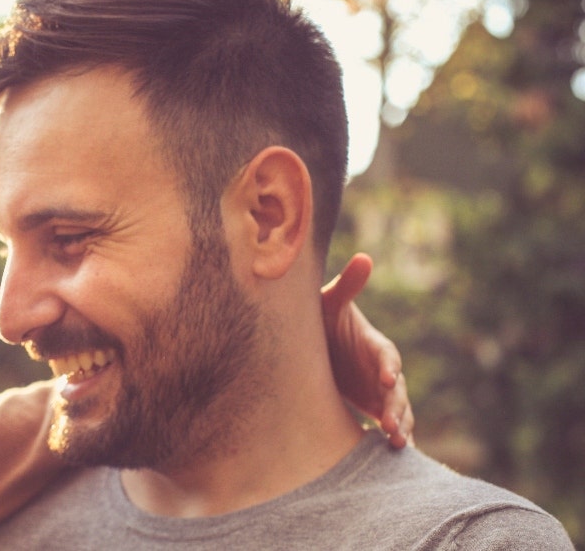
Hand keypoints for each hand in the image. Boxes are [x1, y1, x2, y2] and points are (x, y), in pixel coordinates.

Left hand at [322, 253, 413, 447]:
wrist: (313, 342)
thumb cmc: (322, 318)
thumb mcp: (330, 302)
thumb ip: (347, 285)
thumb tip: (364, 257)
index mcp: (372, 343)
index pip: (386, 355)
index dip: (388, 366)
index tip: (388, 379)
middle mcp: (380, 369)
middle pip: (396, 390)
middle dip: (397, 407)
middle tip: (391, 425)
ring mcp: (377, 390)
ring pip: (397, 410)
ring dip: (400, 426)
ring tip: (396, 445)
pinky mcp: (370, 405)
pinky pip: (386, 423)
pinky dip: (392, 437)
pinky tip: (393, 456)